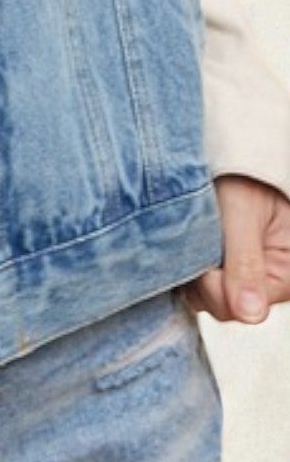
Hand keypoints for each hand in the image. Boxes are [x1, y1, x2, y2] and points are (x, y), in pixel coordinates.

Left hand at [179, 173, 289, 323]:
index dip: (214, 285)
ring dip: (190, 268)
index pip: (241, 308)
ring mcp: (239, 277)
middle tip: (195, 235)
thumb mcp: (244, 212)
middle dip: (200, 276)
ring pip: (203, 295)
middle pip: (220, 306)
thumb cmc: (243, 175)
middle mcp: (264, 283)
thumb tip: (250, 315)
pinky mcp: (217, 268)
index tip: (204, 250)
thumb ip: (245, 262)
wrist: (233, 147)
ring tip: (191, 232)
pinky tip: (182, 238)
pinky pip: (193, 282)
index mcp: (285, 276)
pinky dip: (183, 262)